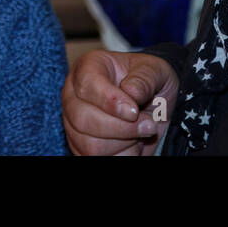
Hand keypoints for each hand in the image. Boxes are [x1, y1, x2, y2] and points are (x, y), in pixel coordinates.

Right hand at [62, 49, 179, 154]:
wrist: (152, 102)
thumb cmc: (147, 81)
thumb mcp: (155, 70)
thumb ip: (144, 78)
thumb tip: (131, 93)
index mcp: (88, 67)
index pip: (87, 85)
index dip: (110, 101)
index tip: (134, 111)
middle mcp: (73, 94)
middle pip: (84, 120)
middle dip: (121, 128)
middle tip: (148, 124)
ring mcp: (73, 122)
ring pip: (91, 145)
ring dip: (123, 143)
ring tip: (139, 131)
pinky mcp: (79, 145)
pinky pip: (95, 158)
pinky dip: (121, 154)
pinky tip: (131, 143)